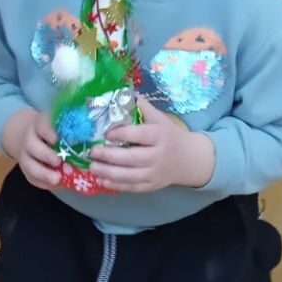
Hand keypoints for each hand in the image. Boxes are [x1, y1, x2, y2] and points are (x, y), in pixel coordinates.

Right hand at [1, 108, 61, 188]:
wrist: (26, 133)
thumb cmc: (52, 129)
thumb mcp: (58, 122)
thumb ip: (69, 128)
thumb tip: (87, 139)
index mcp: (39, 123)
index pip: (42, 125)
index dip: (49, 132)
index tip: (58, 139)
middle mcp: (29, 138)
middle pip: (33, 146)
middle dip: (45, 155)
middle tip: (59, 161)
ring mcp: (24, 154)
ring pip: (28, 165)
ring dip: (42, 173)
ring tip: (57, 179)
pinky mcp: (24, 167)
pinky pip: (30, 177)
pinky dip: (42, 183)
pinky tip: (56, 186)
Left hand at [90, 102, 214, 195]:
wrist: (189, 159)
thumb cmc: (170, 135)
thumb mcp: (160, 119)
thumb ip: (143, 108)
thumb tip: (121, 93)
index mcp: (160, 136)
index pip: (140, 135)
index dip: (121, 134)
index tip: (105, 133)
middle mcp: (158, 156)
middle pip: (132, 158)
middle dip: (109, 155)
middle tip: (92, 151)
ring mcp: (155, 173)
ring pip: (130, 176)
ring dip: (109, 173)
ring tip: (92, 167)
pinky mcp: (152, 186)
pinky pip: (133, 187)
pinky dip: (117, 186)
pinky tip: (102, 181)